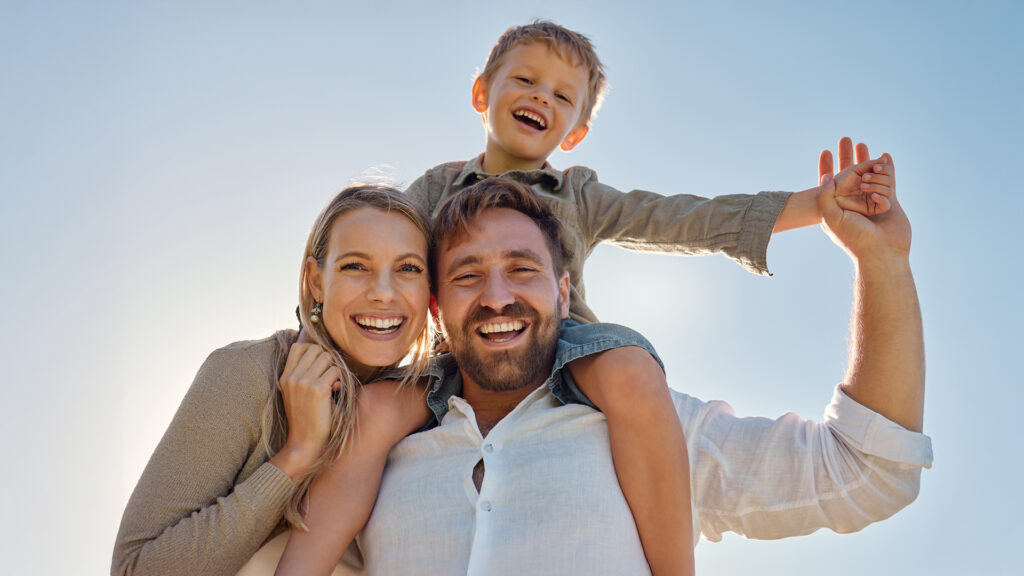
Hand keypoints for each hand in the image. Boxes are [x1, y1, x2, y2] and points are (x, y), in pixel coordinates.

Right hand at [274, 343, 339, 472]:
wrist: (304, 442)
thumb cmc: (306, 418)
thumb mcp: (296, 393)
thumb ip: (303, 374)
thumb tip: (323, 353)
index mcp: (284, 376)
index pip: (298, 346)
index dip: (313, 350)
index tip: (320, 365)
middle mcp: (292, 376)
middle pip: (316, 349)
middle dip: (327, 360)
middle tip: (329, 376)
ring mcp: (303, 382)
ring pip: (327, 358)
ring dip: (335, 370)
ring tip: (332, 385)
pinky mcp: (317, 389)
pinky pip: (335, 371)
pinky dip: (340, 380)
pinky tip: (335, 392)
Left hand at [818, 147, 910, 261]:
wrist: (882, 253)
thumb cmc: (854, 238)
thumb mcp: (830, 217)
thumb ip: (824, 196)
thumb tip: (826, 176)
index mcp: (835, 207)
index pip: (829, 183)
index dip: (826, 166)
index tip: (825, 152)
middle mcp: (853, 203)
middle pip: (850, 174)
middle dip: (848, 156)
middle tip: (847, 139)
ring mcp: (871, 202)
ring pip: (870, 176)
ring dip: (872, 169)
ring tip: (873, 170)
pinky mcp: (889, 202)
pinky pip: (888, 182)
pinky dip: (886, 171)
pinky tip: (885, 157)